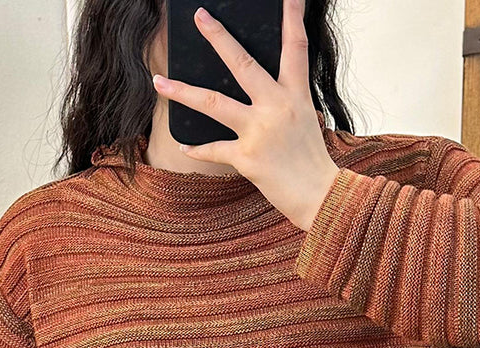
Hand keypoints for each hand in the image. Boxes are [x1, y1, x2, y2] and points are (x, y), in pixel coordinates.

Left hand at [151, 0, 339, 231]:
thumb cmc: (312, 162)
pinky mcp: (247, 157)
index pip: (295, 47)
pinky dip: (197, 149)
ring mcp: (260, 131)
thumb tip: (255, 91)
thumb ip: (282, 101)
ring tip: (158, 82)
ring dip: (182, 92)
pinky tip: (183, 146)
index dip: (292, 16)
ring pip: (213, 103)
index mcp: (296, 95)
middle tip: (200, 17)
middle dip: (218, 38)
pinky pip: (213, 149)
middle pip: (242, 64)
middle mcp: (277, 107)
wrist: (321, 197)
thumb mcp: (304, 121)